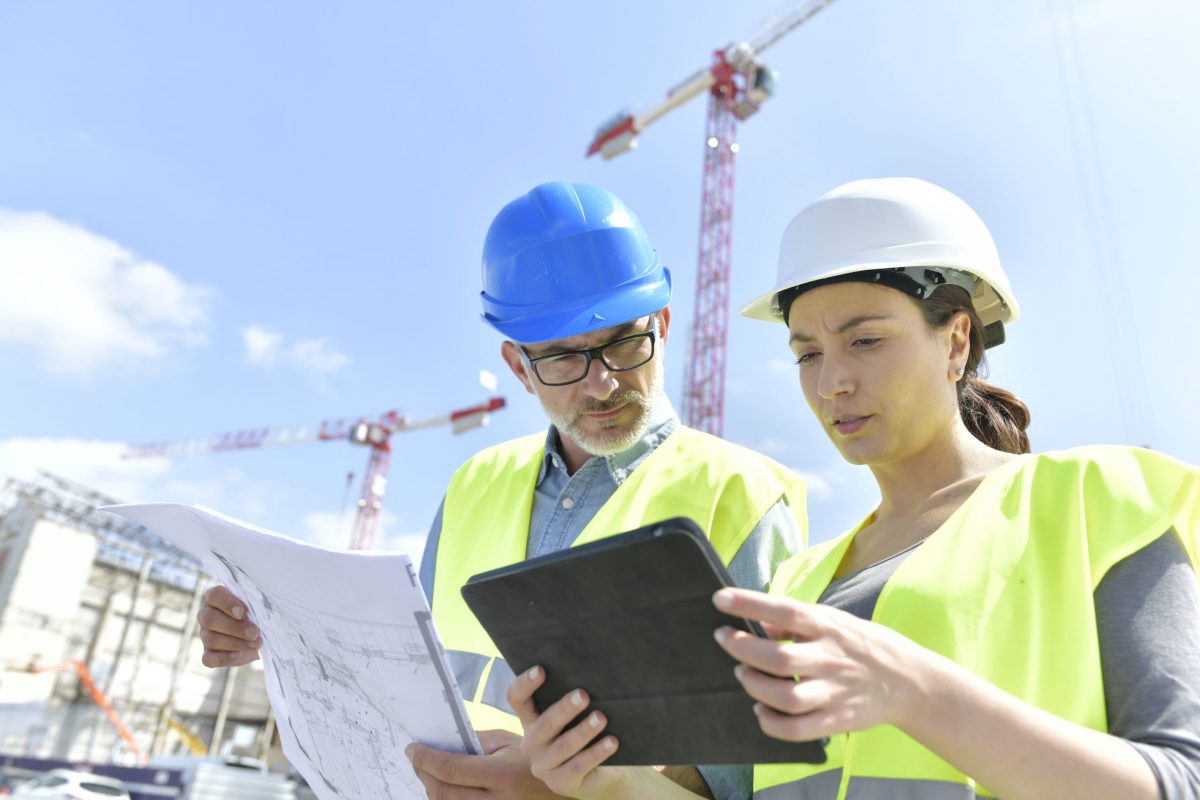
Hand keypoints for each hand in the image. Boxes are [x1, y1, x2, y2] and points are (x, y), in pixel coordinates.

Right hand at [197, 584, 261, 667]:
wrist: (261, 636)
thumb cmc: (260, 614)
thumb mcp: (261, 606)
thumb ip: (258, 603)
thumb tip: (263, 608)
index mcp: (218, 597)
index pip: (214, 595)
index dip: (227, 603)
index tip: (243, 612)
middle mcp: (207, 614)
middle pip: (209, 619)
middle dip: (234, 627)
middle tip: (254, 632)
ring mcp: (205, 634)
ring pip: (210, 639)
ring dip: (235, 643)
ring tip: (256, 643)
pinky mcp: (208, 653)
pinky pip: (208, 658)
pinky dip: (223, 658)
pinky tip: (237, 655)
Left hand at [405, 729, 565, 798]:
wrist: (561, 791)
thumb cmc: (535, 762)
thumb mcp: (511, 743)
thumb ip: (478, 740)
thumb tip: (444, 741)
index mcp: (503, 775)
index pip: (452, 769)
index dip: (426, 759)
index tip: (412, 748)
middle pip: (443, 792)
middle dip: (423, 774)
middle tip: (416, 758)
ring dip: (431, 789)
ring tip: (428, 772)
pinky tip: (444, 788)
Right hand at [507, 666, 648, 799]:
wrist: (600, 773)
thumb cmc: (586, 732)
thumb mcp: (575, 714)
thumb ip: (573, 696)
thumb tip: (590, 671)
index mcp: (530, 720)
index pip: (517, 699)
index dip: (525, 684)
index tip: (541, 669)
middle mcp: (531, 743)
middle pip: (544, 724)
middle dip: (564, 709)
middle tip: (583, 695)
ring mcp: (544, 766)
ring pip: (563, 746)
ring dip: (583, 731)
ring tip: (601, 718)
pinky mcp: (561, 783)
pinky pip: (578, 766)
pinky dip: (596, 753)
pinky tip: (611, 741)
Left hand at [712, 587, 923, 742]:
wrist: (909, 681)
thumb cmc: (859, 645)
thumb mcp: (832, 620)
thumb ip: (795, 622)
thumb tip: (757, 620)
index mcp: (828, 627)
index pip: (784, 611)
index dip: (749, 604)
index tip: (720, 599)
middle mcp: (830, 658)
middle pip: (779, 658)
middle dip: (743, 648)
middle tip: (724, 639)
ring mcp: (834, 692)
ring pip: (785, 697)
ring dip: (754, 686)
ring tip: (742, 673)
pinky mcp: (836, 720)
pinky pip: (797, 729)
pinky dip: (771, 722)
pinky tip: (760, 708)